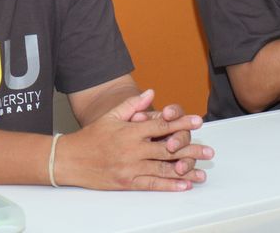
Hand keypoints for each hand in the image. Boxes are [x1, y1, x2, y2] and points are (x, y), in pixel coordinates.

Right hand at [54, 89, 212, 190]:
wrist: (70, 159)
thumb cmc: (91, 136)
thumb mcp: (111, 116)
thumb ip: (132, 105)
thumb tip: (151, 93)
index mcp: (130, 131)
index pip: (161, 125)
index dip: (181, 122)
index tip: (198, 121)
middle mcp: (133, 150)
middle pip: (167, 149)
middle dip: (190, 149)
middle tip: (209, 151)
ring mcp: (130, 168)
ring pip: (163, 169)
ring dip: (185, 170)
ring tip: (201, 171)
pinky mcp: (127, 182)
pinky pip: (151, 184)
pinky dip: (169, 185)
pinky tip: (183, 184)